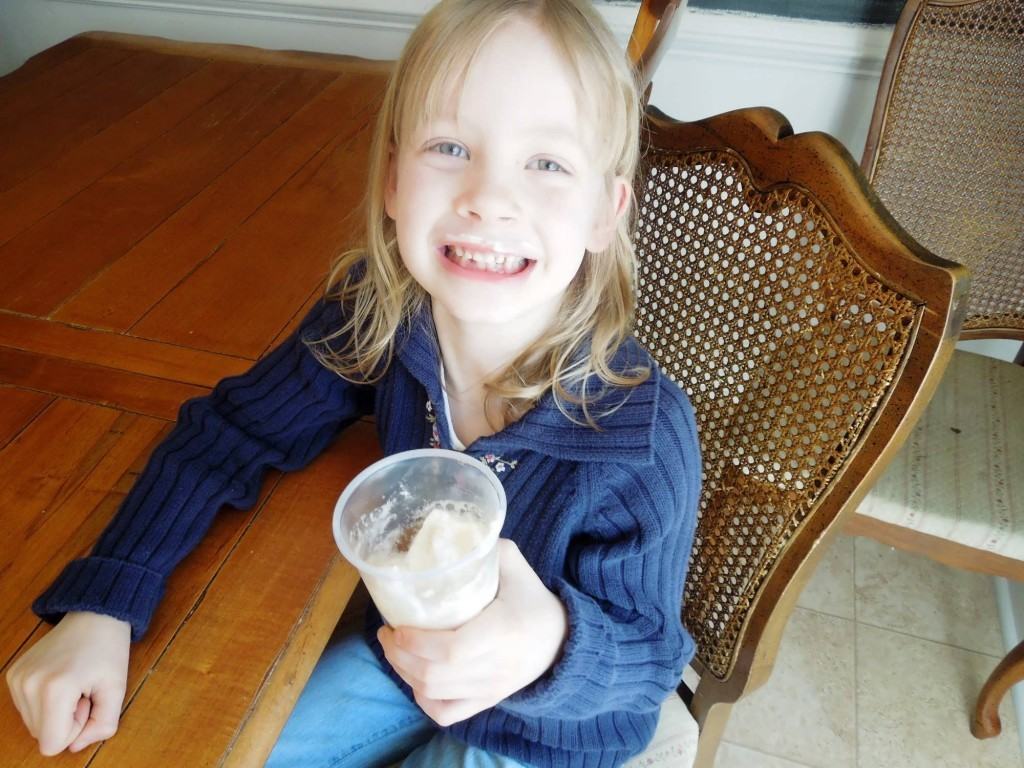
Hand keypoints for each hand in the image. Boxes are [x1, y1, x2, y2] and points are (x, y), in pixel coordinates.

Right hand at [6, 611, 130, 755]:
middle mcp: (28, 684)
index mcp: (54, 689)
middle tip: (83, 690)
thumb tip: (74, 747)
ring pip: (33, 724)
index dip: (75, 730)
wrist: (95, 615)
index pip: (52, 744)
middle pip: (41, 735)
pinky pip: (27, 708)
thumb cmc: (109, 650)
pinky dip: (46, 701)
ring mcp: (17, 678)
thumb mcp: (117, 690)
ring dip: (57, 711)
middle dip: (66, 720)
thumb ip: (103, 726)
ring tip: (74, 682)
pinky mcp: (13, 674)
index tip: (88, 701)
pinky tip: (62, 678)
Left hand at [378, 539, 567, 726]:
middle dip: (399, 656)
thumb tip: (451, 535)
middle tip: (386, 633)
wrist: (562, 642)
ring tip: (395, 650)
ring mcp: (489, 690)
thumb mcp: (517, 568)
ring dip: (405, 674)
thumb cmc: (534, 602)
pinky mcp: (486, 702)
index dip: (416, 643)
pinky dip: (423, 699)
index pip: (451, 650)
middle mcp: (495, 668)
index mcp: (502, 633)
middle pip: (434, 676)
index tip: (396, 625)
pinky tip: (415, 679)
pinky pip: (445, 713)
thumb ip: (488, 550)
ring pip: (434, 695)